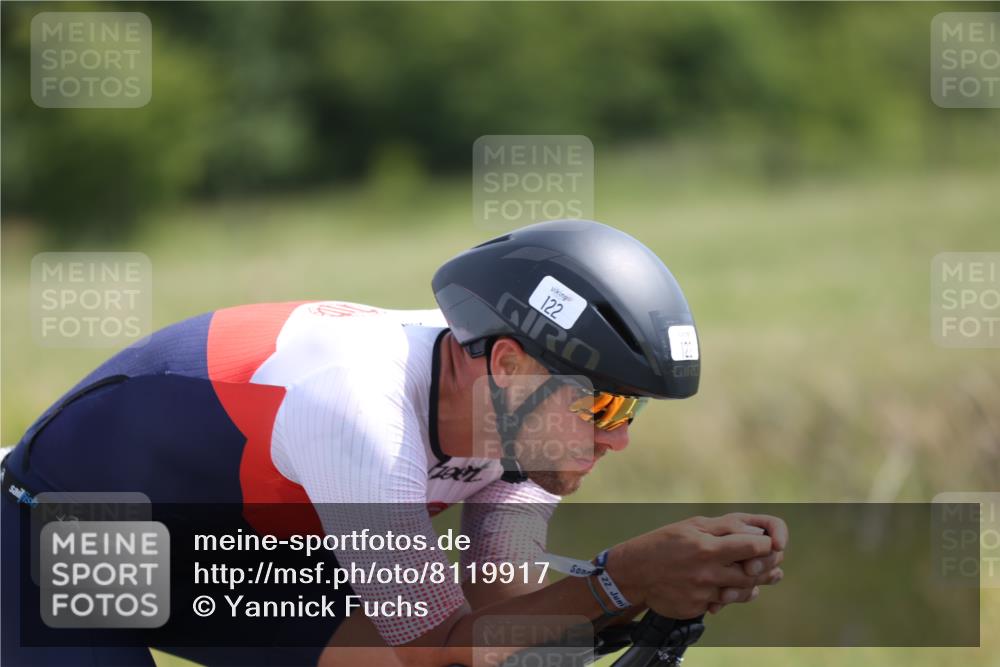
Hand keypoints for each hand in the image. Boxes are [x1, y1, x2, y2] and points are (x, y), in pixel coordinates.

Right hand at [606, 513, 786, 618]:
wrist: (633, 573)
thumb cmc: (663, 543)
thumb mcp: (692, 525)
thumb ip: (726, 529)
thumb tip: (758, 535)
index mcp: (707, 547)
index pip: (755, 547)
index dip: (768, 545)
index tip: (769, 543)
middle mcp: (707, 573)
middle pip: (753, 573)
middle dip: (765, 566)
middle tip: (768, 560)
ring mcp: (702, 593)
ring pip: (742, 592)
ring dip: (751, 583)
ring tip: (750, 573)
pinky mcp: (697, 608)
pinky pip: (721, 603)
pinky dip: (727, 594)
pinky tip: (725, 586)